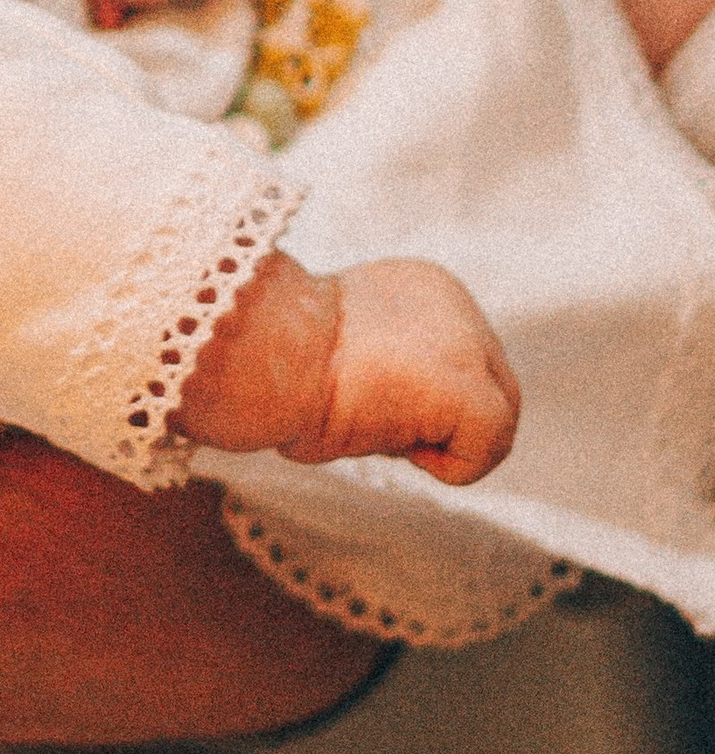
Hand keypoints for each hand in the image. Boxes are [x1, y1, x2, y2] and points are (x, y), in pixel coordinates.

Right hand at [180, 249, 518, 484]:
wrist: (258, 349)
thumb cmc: (267, 357)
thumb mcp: (334, 348)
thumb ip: (381, 365)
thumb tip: (389, 416)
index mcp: (419, 287)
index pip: (453, 356)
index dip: (418, 397)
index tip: (360, 399)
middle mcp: (455, 304)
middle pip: (487, 385)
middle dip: (441, 421)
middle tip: (372, 425)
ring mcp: (469, 344)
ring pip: (493, 420)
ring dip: (436, 442)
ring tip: (372, 425)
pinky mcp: (471, 391)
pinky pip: (486, 449)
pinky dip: (449, 466)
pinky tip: (392, 441)